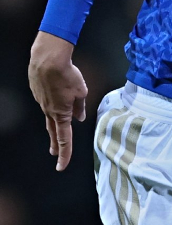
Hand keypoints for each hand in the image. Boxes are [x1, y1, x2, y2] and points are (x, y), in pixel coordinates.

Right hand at [28, 32, 87, 170]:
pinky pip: (46, 102)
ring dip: (53, 126)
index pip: (64, 138)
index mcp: (61, 114)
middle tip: (56, 154)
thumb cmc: (66, 74)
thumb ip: (80, 107)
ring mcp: (41, 102)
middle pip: (54, 132)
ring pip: (48, 117)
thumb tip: (79, 118)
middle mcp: (48, 110)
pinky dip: (51, 105)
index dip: (65, 153)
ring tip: (55, 135)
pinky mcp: (37, 92)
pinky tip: (54, 101)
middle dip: (56, 144)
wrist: (47, 59)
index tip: (62, 166)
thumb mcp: (81, 91)